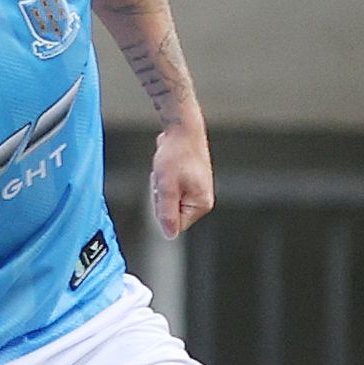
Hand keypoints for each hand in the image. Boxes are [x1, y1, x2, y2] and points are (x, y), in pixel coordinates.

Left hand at [150, 123, 214, 238]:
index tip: (163, 190)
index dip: (162, 210)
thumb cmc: (175, 154)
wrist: (181, 129)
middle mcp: (202, 200)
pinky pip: (169, 190)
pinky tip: (167, 168)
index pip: (176, 225)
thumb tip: (169, 236)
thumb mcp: (166, 186)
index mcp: (201, 204)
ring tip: (166, 171)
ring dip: (161, 187)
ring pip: (168, 201)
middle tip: (164, 178)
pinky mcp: (189, 183)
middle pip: (171, 214)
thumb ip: (166, 212)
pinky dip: (164, 180)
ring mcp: (196, 191)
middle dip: (161, 197)